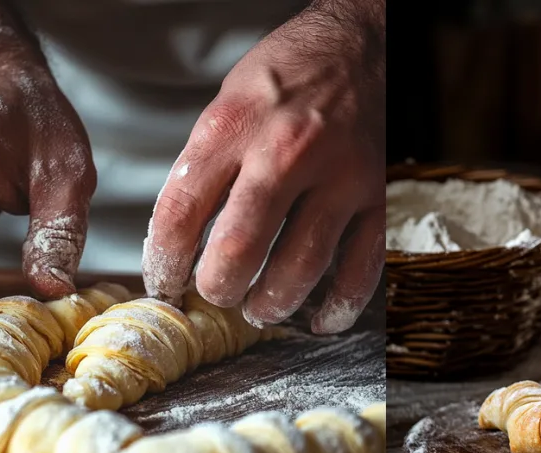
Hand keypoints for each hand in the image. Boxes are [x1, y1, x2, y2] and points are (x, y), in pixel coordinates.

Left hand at [142, 0, 383, 334]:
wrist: (361, 44)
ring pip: (298, 270)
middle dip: (218, 289)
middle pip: (238, 250)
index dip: (164, 263)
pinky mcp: (376, 197)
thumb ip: (206, 167)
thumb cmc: (288, 78)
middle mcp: (285, 152)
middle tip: (217, 294)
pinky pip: (359, 270)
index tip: (165, 282)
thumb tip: (182, 243)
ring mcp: (337, 178)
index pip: (180, 213)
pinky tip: (320, 318)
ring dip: (272, 304)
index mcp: (234, 126)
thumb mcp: (227, 103)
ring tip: (260, 308)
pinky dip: (338, 307)